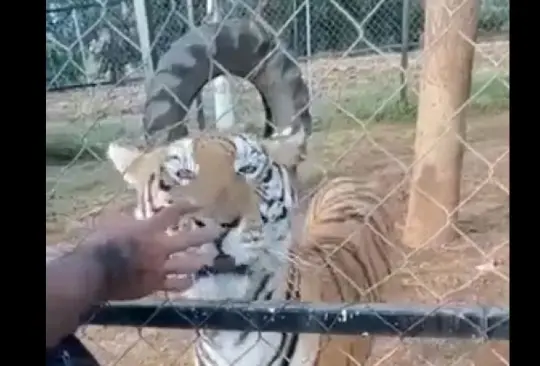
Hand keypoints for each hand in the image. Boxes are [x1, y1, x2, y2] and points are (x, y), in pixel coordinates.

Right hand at [80, 201, 219, 300]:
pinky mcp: (155, 285)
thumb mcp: (111, 222)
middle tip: (218, 231)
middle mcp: (160, 247)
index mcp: (149, 229)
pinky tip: (190, 282)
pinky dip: (184, 283)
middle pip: (190, 239)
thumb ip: (126, 217)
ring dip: (200, 261)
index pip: (173, 213)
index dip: (187, 207)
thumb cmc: (99, 244)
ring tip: (209, 259)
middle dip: (206, 235)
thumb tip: (133, 212)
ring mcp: (160, 268)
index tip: (198, 204)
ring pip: (188, 265)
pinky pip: (175, 286)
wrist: (93, 273)